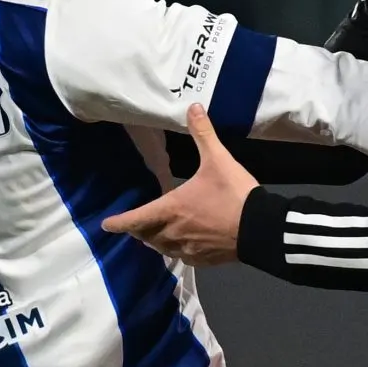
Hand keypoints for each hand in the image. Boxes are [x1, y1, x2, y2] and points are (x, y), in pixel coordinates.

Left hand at [101, 105, 256, 265]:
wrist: (261, 228)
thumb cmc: (233, 194)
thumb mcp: (218, 159)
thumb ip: (203, 134)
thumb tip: (193, 106)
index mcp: (170, 209)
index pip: (134, 219)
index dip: (118, 222)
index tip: (105, 225)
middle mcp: (173, 233)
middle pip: (145, 236)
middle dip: (137, 230)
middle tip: (134, 224)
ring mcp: (188, 249)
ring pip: (162, 248)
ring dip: (154, 241)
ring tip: (154, 234)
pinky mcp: (204, 260)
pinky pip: (182, 257)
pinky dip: (176, 250)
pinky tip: (182, 245)